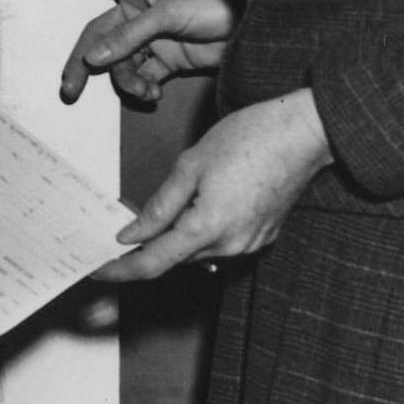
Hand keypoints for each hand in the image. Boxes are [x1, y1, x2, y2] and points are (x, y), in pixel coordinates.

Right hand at [25, 0, 237, 105]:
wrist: (255, 23)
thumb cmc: (214, 1)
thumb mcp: (170, 14)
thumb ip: (131, 35)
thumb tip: (94, 58)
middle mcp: (137, 11)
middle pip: (97, 37)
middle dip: (82, 63)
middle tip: (70, 90)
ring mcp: (152, 37)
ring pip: (120, 62)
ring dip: (125, 80)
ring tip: (143, 91)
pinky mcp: (170, 58)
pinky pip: (144, 75)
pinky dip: (144, 87)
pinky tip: (154, 93)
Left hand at [95, 88, 330, 281]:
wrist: (304, 133)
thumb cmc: (250, 139)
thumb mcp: (191, 165)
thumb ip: (160, 205)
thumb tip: (132, 233)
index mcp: (208, 228)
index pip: (154, 262)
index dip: (122, 269)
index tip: (99, 270)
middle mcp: (232, 245)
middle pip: (176, 256)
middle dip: (149, 245)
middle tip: (123, 225)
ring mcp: (250, 243)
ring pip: (198, 250)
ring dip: (177, 235)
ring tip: (165, 206)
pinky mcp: (262, 236)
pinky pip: (221, 242)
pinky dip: (201, 230)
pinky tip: (197, 205)